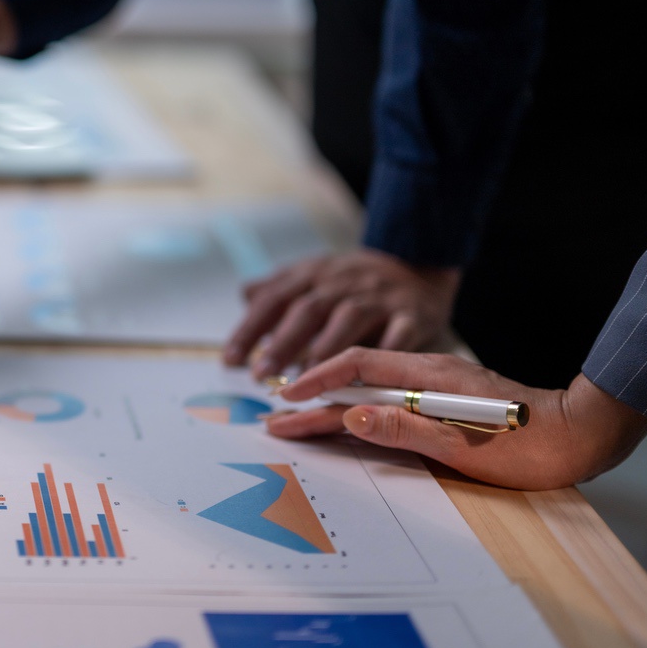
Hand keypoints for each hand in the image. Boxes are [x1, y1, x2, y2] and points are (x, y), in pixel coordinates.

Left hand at [223, 249, 460, 377]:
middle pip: (308, 310)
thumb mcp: (315, 274)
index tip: (231, 360)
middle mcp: (344, 282)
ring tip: (303, 382)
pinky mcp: (413, 314)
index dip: (250, 328)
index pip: (274, 298)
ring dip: (324, 351)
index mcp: (314, 274)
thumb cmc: (354, 282)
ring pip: (348, 320)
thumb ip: (280, 287)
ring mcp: (379, 297)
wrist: (415, 265)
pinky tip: (365, 380)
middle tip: (261, 376)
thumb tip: (245, 295)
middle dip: (282, 343)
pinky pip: (399, 333)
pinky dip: (382, 354)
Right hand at [265, 347, 646, 490]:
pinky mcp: (444, 407)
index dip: (318, 381)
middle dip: (314, 401)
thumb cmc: (530, 445)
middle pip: (358, 383)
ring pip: (371, 395)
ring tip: (298, 424)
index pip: (358, 367)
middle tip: (277, 422)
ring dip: (333, 410)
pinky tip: (347, 426)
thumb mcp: (465, 444)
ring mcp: (435, 390)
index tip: (287, 399)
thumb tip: (350, 416)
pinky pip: (390, 406)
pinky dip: (360, 416)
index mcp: (428, 375)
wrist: (581, 437)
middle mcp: (427, 376)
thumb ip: (405, 428)